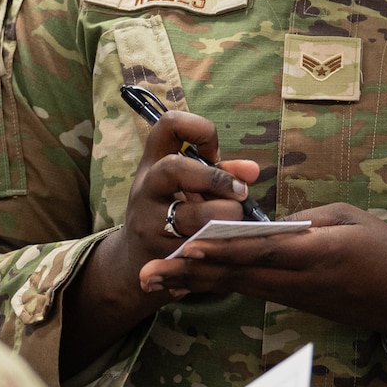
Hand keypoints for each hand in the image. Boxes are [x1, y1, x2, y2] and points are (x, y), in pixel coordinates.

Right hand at [62, 111, 259, 374]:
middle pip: (175, 169)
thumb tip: (252, 171)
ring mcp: (149, 222)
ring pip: (190, 215)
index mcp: (153, 162)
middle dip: (215, 179)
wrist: (134, 260)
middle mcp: (146, 188)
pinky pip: (197, 247)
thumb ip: (221, 172)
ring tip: (236, 221)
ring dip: (223, 215)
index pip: (168, 125)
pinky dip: (219, 243)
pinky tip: (229, 243)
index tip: (214, 151)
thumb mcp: (185, 186)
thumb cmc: (170, 211)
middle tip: (240, 192)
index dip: (198, 129)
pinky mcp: (160, 254)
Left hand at [138, 202, 386, 335]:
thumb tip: (265, 223)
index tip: (190, 246)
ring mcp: (290, 294)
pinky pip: (246, 289)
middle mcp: (296, 279)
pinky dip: (214, 284)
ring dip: (193, 282)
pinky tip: (186, 283)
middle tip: (148, 273)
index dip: (225, 249)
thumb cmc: (383, 251)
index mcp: (316, 253)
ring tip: (153, 279)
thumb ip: (304, 220)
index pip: (263, 250)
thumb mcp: (349, 220)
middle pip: (236, 274)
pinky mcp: (288, 300)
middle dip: (190, 273)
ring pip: (234, 285)